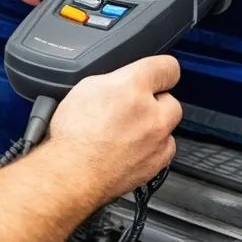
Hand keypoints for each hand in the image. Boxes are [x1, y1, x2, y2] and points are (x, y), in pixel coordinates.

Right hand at [48, 55, 182, 205]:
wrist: (71, 174)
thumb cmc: (72, 136)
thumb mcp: (85, 88)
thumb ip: (115, 80)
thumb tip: (125, 80)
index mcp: (133, 86)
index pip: (168, 67)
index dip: (160, 70)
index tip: (156, 75)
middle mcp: (151, 111)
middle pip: (170, 99)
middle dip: (155, 102)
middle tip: (132, 109)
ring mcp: (158, 138)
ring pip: (168, 125)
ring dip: (154, 125)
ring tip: (127, 132)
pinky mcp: (158, 161)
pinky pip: (165, 148)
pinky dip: (153, 147)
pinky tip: (131, 149)